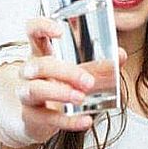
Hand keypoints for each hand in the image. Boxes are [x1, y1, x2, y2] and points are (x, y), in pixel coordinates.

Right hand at [17, 17, 126, 143]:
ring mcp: (26, 93)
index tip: (60, 31)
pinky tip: (85, 120)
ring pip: (35, 90)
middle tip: (88, 81)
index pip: (32, 31)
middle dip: (65, 71)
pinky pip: (46, 118)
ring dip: (60, 93)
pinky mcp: (31, 116)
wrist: (37, 118)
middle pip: (40, 65)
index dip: (42, 27)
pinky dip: (68, 121)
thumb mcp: (75, 72)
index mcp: (40, 52)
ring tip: (81, 97)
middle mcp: (29, 71)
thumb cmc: (56, 85)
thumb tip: (120, 55)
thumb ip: (97, 65)